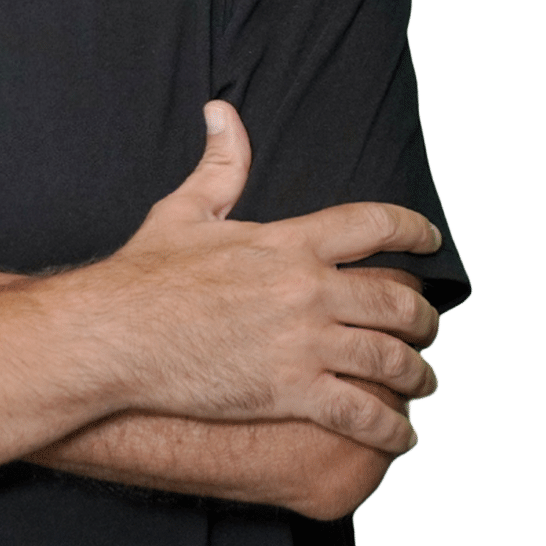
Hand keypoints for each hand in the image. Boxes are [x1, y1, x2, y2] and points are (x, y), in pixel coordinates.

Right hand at [88, 100, 441, 455]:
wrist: (116, 334)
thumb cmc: (146, 273)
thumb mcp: (185, 209)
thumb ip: (221, 164)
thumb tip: (221, 111)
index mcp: (288, 242)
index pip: (373, 225)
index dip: (412, 230)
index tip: (429, 240)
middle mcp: (306, 290)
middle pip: (396, 301)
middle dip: (424, 318)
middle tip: (428, 327)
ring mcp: (302, 344)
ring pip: (389, 360)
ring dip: (416, 375)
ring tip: (422, 382)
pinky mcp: (290, 392)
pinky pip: (361, 414)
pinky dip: (390, 429)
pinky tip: (400, 435)